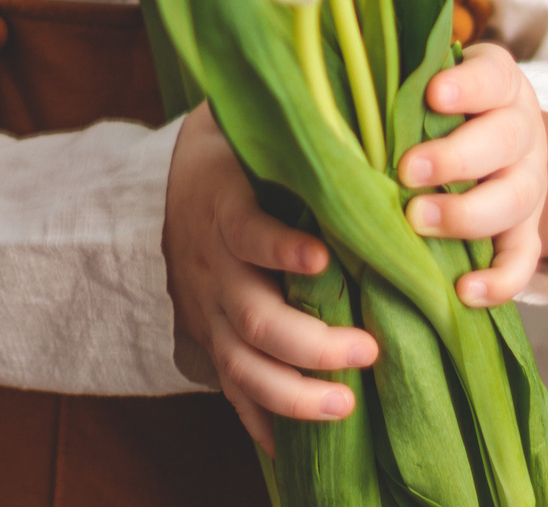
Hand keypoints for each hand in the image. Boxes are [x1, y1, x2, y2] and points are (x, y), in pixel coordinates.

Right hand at [163, 102, 379, 450]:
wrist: (177, 179)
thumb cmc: (244, 150)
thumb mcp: (261, 128)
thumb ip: (306, 127)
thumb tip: (370, 99)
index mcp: (224, 204)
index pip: (247, 228)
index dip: (281, 246)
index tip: (323, 256)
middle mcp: (211, 263)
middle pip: (253, 314)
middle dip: (310, 341)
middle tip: (368, 349)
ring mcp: (206, 307)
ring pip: (241, 363)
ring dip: (292, 392)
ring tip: (346, 405)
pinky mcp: (208, 336)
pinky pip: (229, 388)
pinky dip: (259, 420)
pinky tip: (291, 449)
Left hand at [396, 42, 547, 307]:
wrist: (491, 139)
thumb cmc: (438, 107)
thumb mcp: (427, 82)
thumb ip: (397, 84)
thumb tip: (330, 86)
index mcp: (500, 86)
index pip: (492, 77)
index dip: (468, 86)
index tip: (432, 94)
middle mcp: (523, 132)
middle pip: (506, 140)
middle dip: (456, 158)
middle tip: (407, 171)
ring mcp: (529, 184)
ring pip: (515, 199)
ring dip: (467, 214)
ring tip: (418, 221)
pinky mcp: (527, 230)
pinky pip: (524, 259)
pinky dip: (499, 280)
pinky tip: (464, 291)